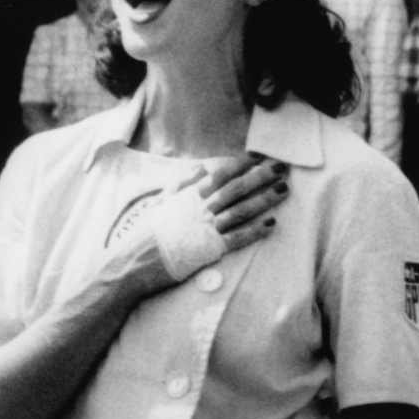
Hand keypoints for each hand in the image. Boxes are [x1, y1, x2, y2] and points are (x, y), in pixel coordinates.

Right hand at [111, 153, 287, 296]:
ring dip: (264, 199)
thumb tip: (201, 169)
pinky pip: (237, 238)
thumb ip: (181, 184)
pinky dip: (255, 231)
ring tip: (283, 190)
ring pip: (241, 210)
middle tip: (281, 167)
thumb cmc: (146, 234)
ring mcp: (206, 229)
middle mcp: (200, 209)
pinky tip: (271, 224)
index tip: (258, 156)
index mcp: (189, 196)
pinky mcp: (210, 249)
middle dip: (260, 177)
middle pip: (236, 189)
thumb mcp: (160, 203)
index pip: (219, 175)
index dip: (240, 164)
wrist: (135, 262)